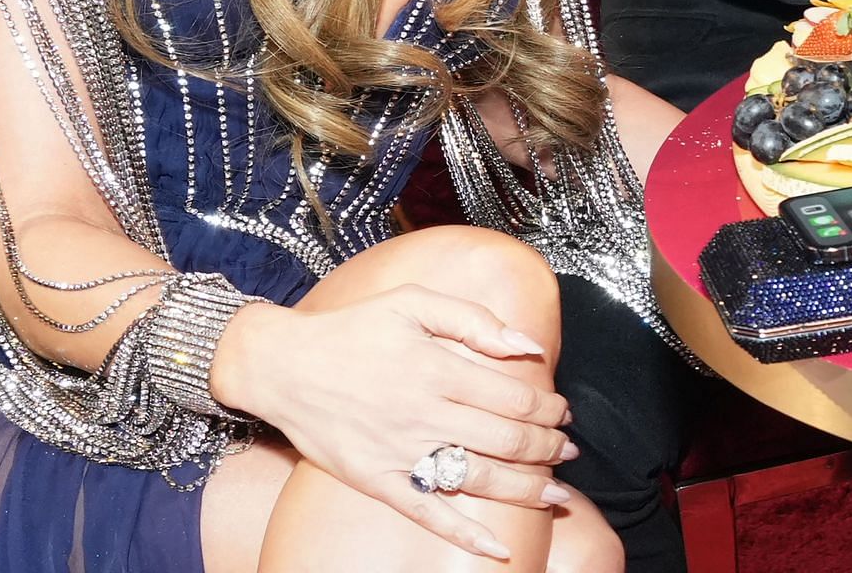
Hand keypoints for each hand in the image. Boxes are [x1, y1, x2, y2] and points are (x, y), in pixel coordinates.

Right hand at [216, 291, 574, 559]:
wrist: (284, 365)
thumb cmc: (352, 329)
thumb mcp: (412, 302)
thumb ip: (473, 320)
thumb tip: (526, 346)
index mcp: (437, 367)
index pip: (513, 396)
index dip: (547, 407)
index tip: (563, 410)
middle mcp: (423, 412)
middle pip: (504, 439)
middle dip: (546, 448)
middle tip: (567, 449)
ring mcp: (400, 452)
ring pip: (478, 479)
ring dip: (525, 489)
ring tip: (555, 492)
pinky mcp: (377, 481)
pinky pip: (427, 515)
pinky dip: (466, 535)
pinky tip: (498, 549)